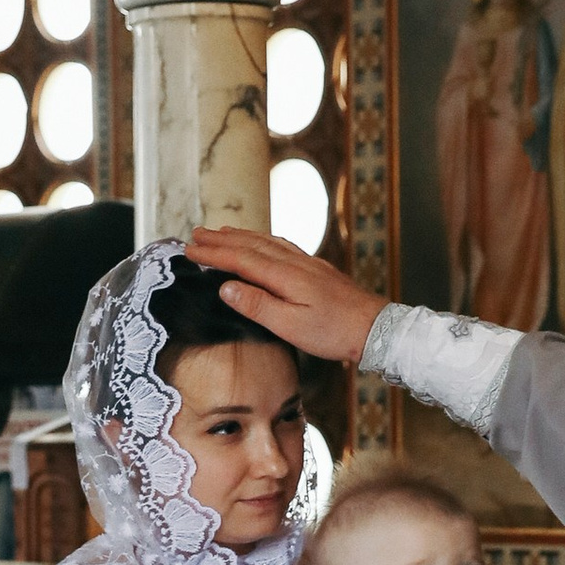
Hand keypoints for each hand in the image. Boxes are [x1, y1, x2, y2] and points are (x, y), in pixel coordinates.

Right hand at [184, 226, 382, 365]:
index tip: (190, 249)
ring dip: (240, 236)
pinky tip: (261, 241)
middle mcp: (294, 263)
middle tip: (195, 233)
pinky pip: (282, 245)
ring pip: (267, 241)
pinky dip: (263, 239)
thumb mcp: (291, 326)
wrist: (374, 328)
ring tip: (220, 232)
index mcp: (285, 276)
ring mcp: (307, 263)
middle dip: (221, 239)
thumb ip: (257, 305)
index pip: (240, 259)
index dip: (213, 253)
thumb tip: (225, 286)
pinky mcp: (316, 268)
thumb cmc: (333, 332)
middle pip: (251, 244)